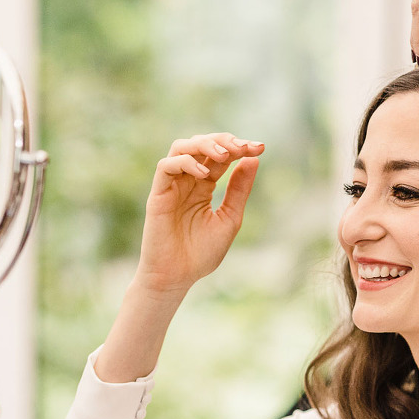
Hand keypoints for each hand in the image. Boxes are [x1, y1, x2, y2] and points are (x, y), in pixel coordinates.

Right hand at [135, 133, 263, 297]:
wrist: (177, 278)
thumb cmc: (201, 254)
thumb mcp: (229, 218)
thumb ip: (238, 190)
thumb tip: (253, 159)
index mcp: (204, 186)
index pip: (220, 156)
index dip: (240, 147)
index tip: (260, 148)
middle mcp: (187, 181)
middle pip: (201, 145)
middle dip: (224, 141)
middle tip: (243, 147)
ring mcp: (171, 186)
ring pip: (182, 147)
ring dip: (204, 145)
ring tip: (225, 156)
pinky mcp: (158, 195)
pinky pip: (166, 167)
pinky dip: (186, 163)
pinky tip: (205, 175)